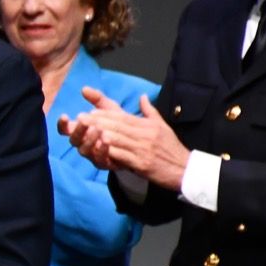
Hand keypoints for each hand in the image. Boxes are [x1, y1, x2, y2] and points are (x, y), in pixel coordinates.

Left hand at [59, 87, 188, 189]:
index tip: (89, 112)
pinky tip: (99, 149)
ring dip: (100, 135)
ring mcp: (143, 149)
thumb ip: (150, 111)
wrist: (185, 169)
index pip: (123, 117)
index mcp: (148, 125)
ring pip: (118, 139)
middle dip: (97, 122)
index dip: (105, 114)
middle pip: (117, 126)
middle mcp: (145, 135)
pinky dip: (110, 152)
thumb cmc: (171, 148)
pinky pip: (123, 156)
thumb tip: (142, 96)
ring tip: (86, 131)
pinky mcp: (142, 163)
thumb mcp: (162, 126)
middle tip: (81, 119)